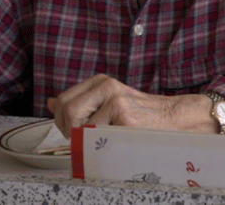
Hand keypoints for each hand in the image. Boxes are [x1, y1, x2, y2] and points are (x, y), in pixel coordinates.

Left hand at [47, 74, 215, 136]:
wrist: (175, 119)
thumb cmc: (143, 116)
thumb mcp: (108, 103)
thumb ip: (81, 102)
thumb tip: (50, 102)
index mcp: (99, 81)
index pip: (62, 101)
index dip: (62, 121)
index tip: (75, 131)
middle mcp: (104, 85)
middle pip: (65, 110)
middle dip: (69, 130)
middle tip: (87, 137)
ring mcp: (113, 98)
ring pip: (76, 124)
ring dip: (85, 138)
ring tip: (105, 137)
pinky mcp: (121, 113)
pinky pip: (94, 134)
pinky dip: (100, 142)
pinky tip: (117, 139)